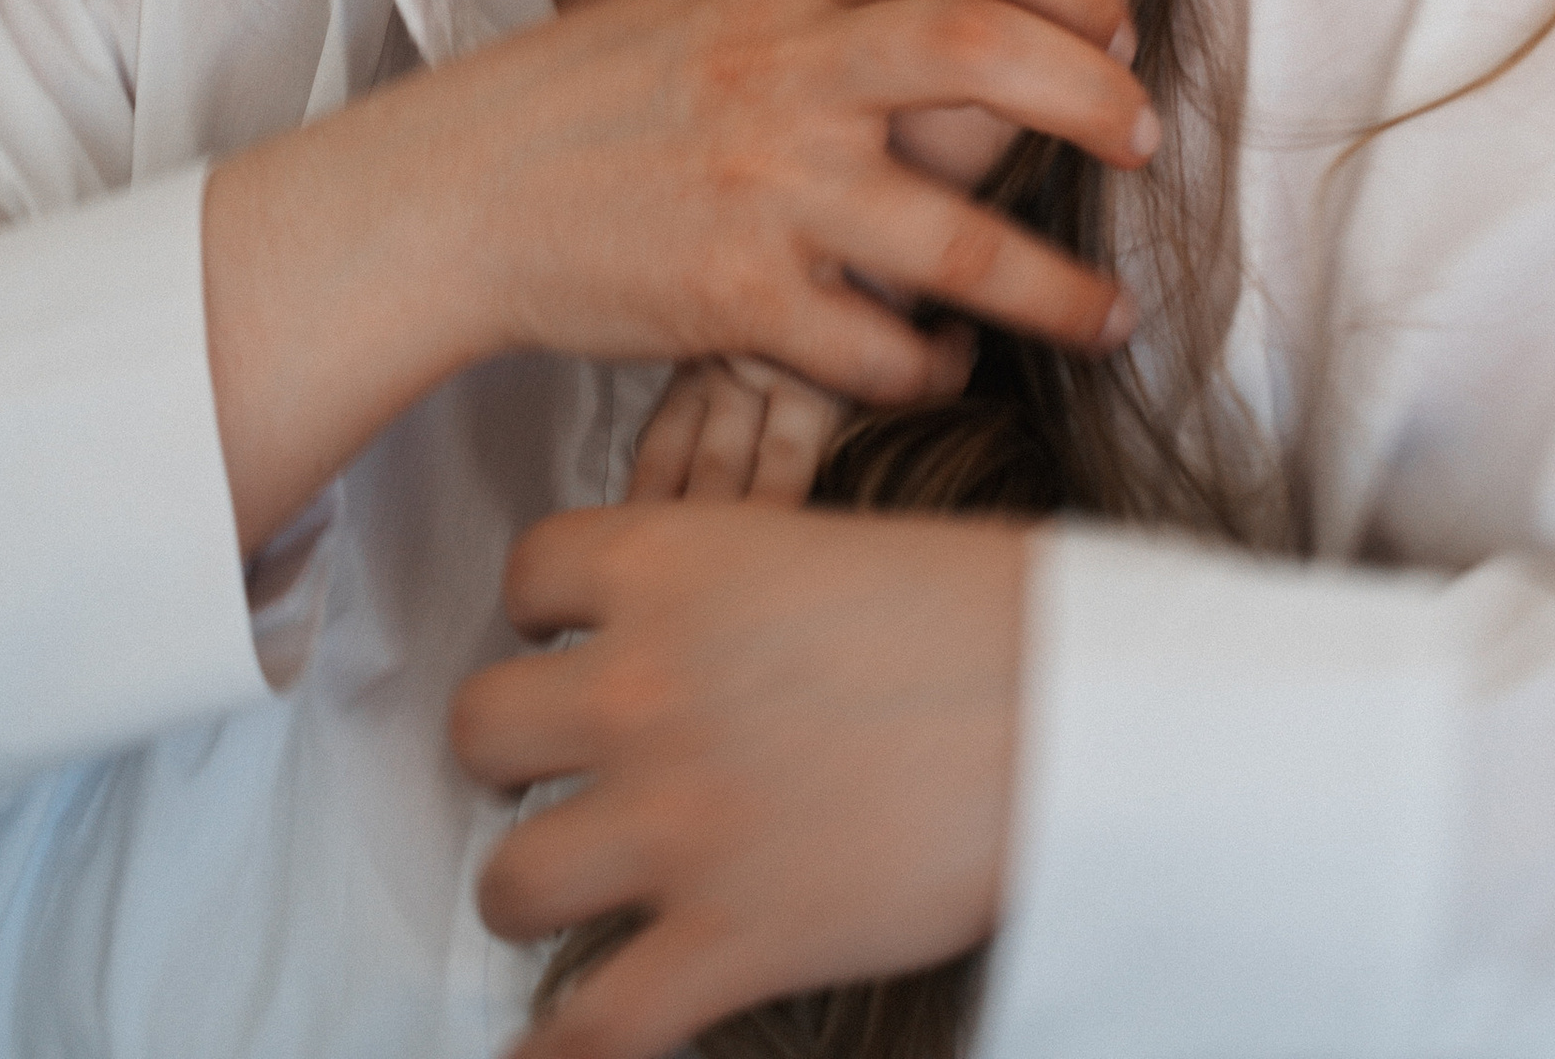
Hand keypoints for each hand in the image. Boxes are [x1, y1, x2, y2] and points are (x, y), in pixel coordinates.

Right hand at [205, 0, 1149, 551]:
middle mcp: (786, 65)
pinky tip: (949, 367)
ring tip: (1113, 318)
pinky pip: (880, 349)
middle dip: (1099, 105)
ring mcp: (765, 185)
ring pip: (962, 240)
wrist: (466, 187)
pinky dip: (935, 369)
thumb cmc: (604, 89)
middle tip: (1146, 144)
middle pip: (992, 58)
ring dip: (1060, 289)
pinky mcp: (736, 296)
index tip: (1119, 29)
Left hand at [452, 502, 1026, 1056]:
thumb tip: (722, 636)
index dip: (542, 610)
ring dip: (534, 889)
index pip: (528, 571)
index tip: (570, 639)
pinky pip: (592, 1028)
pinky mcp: (728, 941)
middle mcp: (644, 688)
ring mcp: (677, 823)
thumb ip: (742, 587)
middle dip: (511, 755)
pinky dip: (564, 1049)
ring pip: (508, 884)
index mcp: (676, 564)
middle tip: (564, 769)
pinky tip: (555, 1049)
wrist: (1075, 705)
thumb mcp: (834, 546)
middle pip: (479, 730)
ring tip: (574, 892)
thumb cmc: (990, 608)